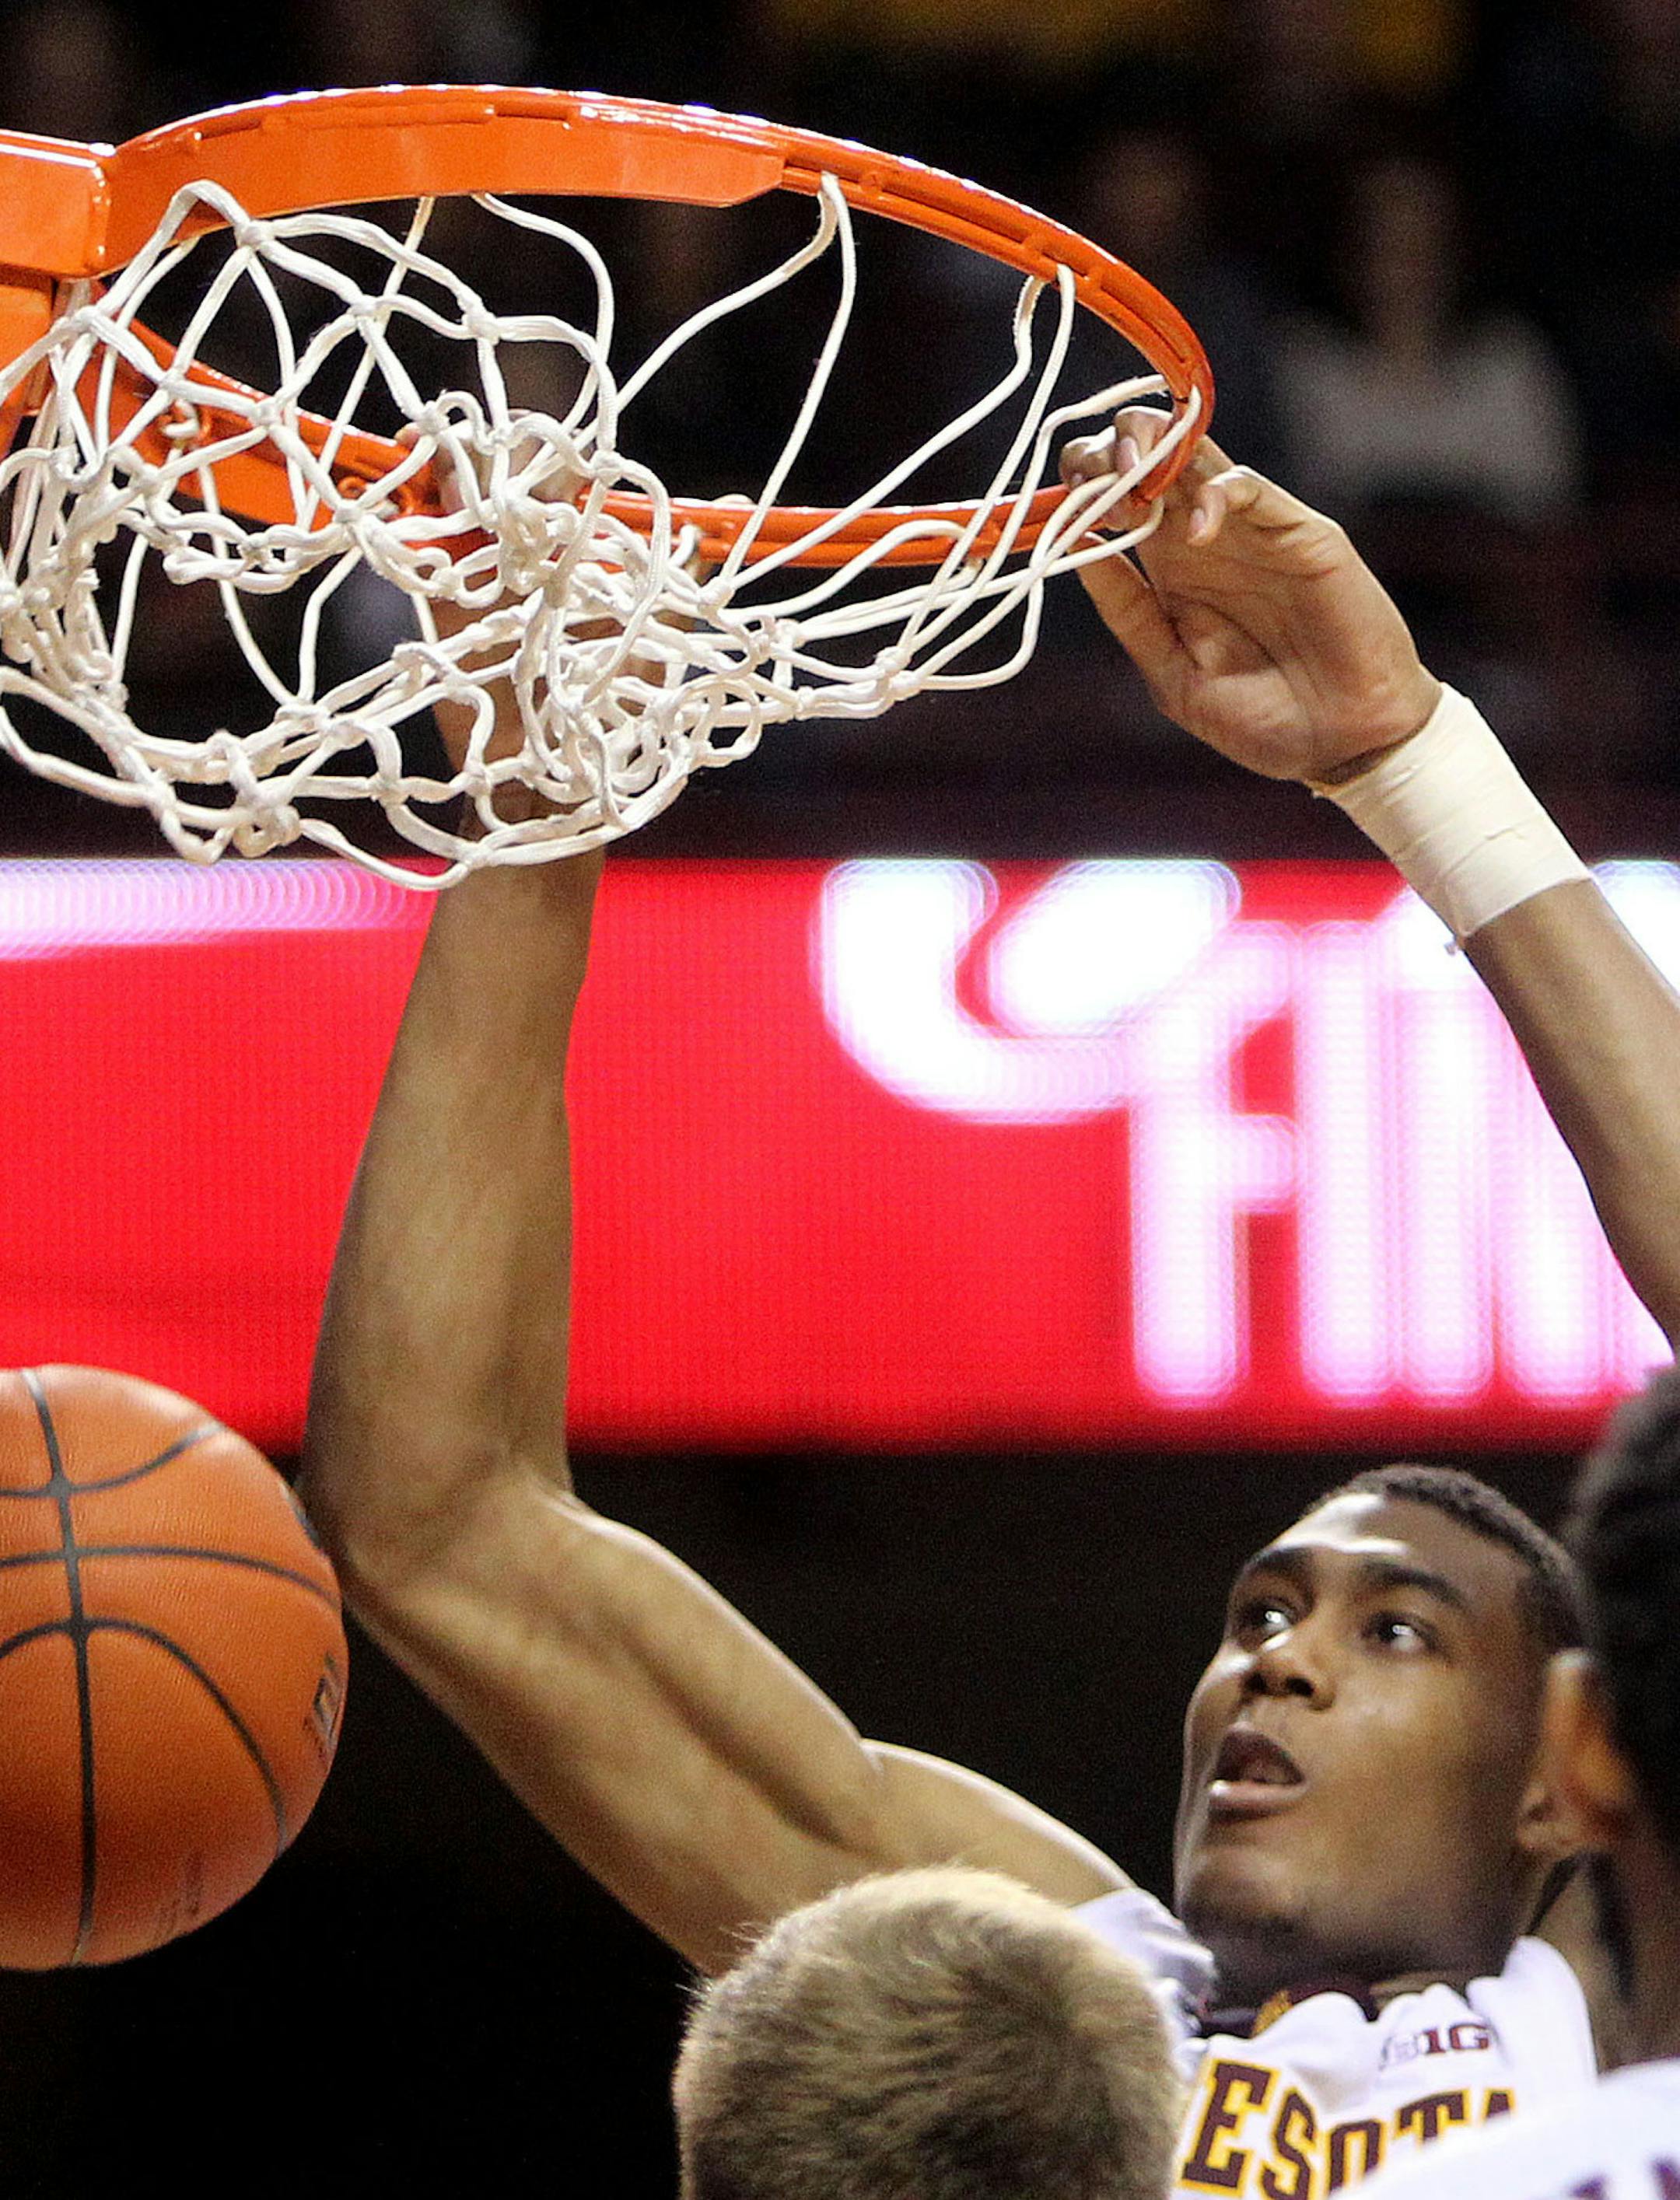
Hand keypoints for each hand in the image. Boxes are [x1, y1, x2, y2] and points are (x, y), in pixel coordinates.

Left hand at [1062, 411, 1440, 781]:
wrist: (1343, 745)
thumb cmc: (1263, 720)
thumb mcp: (1174, 675)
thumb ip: (1129, 614)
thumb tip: (1075, 549)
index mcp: (1168, 572)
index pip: (1115, 500)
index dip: (1083, 483)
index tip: (1058, 501)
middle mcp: (1205, 539)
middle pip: (1148, 459)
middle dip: (1108, 452)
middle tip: (1091, 479)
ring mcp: (1253, 531)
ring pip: (1195, 456)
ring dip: (1153, 452)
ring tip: (1129, 481)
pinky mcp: (1301, 533)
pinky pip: (1252, 488)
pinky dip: (1217, 495)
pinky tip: (1197, 530)